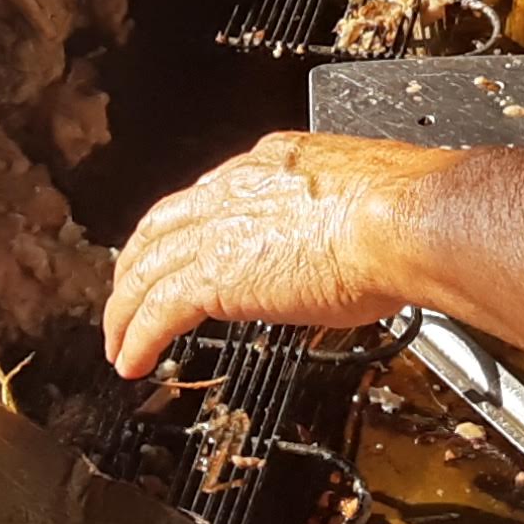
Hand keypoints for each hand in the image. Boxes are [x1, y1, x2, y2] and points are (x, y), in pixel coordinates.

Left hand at [103, 131, 448, 379]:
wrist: (403, 221)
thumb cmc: (406, 214)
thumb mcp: (365, 202)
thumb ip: (339, 220)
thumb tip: (353, 245)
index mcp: (272, 163)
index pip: (210, 194)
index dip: (189, 226)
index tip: (185, 249)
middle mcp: (236, 188)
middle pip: (162, 224)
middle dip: (138, 260)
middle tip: (128, 291)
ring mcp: (221, 230)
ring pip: (147, 266)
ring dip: (126, 306)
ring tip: (117, 338)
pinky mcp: (216, 277)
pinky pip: (158, 311)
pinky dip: (137, 336)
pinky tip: (131, 360)